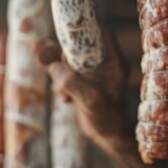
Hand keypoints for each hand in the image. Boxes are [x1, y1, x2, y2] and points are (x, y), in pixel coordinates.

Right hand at [35, 30, 129, 150]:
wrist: (106, 136)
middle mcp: (105, 63)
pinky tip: (67, 100)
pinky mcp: (82, 82)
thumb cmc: (107, 118)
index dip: (83, 31)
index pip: (100, 33)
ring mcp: (92, 73)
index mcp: (114, 61)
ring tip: (65, 93)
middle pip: (80, 46)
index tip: (66, 33)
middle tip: (55, 67)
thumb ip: (72, 81)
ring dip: (61, 74)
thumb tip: (52, 65)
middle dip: (65, 58)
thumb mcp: (90, 99)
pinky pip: (66, 74)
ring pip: (69, 61)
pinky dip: (62, 85)